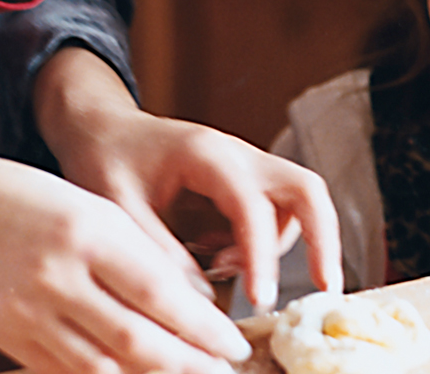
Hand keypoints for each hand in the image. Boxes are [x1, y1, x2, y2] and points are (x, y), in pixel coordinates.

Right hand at [0, 152, 250, 373]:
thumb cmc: (40, 200)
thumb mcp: (99, 210)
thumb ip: (143, 255)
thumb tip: (195, 302)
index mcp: (90, 233)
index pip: (159, 292)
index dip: (203, 327)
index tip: (236, 342)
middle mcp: (58, 277)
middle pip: (133, 338)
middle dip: (187, 362)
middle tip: (224, 369)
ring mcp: (28, 312)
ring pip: (100, 366)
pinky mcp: (8, 337)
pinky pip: (65, 371)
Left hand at [33, 48, 343, 313]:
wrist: (104, 129)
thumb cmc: (106, 160)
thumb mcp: (118, 209)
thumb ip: (159, 252)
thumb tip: (200, 300)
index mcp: (208, 155)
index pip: (253, 206)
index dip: (261, 255)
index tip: (261, 300)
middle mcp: (241, 155)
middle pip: (307, 190)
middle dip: (323, 240)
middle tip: (326, 288)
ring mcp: (249, 165)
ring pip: (298, 204)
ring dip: (280, 247)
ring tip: (225, 269)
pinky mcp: (247, 181)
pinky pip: (277, 213)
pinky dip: (262, 243)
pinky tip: (218, 256)